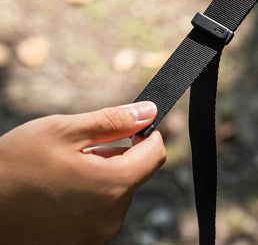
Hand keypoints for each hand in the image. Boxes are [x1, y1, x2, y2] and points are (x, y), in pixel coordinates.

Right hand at [0, 102, 165, 244]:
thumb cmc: (15, 165)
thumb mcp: (65, 130)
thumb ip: (114, 121)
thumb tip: (150, 111)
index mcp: (110, 187)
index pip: (156, 155)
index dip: (148, 135)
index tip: (132, 126)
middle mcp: (109, 218)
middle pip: (136, 173)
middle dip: (117, 154)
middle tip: (81, 150)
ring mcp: (95, 236)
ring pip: (118, 191)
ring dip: (103, 174)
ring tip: (66, 170)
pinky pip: (103, 210)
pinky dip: (92, 194)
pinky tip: (62, 189)